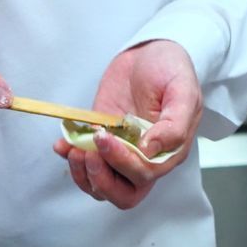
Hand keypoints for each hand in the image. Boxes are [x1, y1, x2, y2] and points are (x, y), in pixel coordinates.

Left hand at [54, 40, 201, 209]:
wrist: (149, 52)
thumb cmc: (172, 69)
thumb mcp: (183, 90)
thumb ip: (175, 124)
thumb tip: (150, 150)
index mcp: (167, 153)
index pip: (144, 176)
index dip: (122, 162)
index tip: (105, 137)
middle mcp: (144, 159)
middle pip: (122, 194)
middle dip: (101, 178)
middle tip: (89, 152)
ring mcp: (120, 152)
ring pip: (101, 186)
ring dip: (83, 174)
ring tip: (74, 149)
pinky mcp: (100, 141)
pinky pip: (84, 163)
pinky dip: (69, 157)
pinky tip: (62, 145)